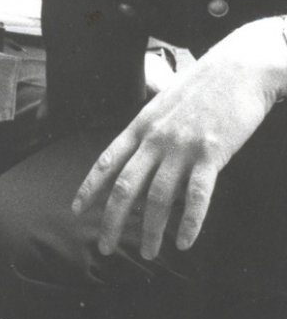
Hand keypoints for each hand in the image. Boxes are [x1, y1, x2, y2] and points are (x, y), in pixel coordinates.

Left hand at [73, 18, 286, 258]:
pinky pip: (197, 196)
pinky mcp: (212, 153)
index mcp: (140, 126)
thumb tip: (141, 153)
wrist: (242, 65)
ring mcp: (182, 146)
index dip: (89, 189)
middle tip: (103, 247)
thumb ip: (150, 129)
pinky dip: (189, 222)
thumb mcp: (164, 103)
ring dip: (150, 230)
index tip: (75, 211)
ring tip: (148, 253)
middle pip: (125, 187)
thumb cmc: (205, 85)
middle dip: (111, 221)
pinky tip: (184, 243)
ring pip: (158, 198)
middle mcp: (155, 139)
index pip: (105, 162)